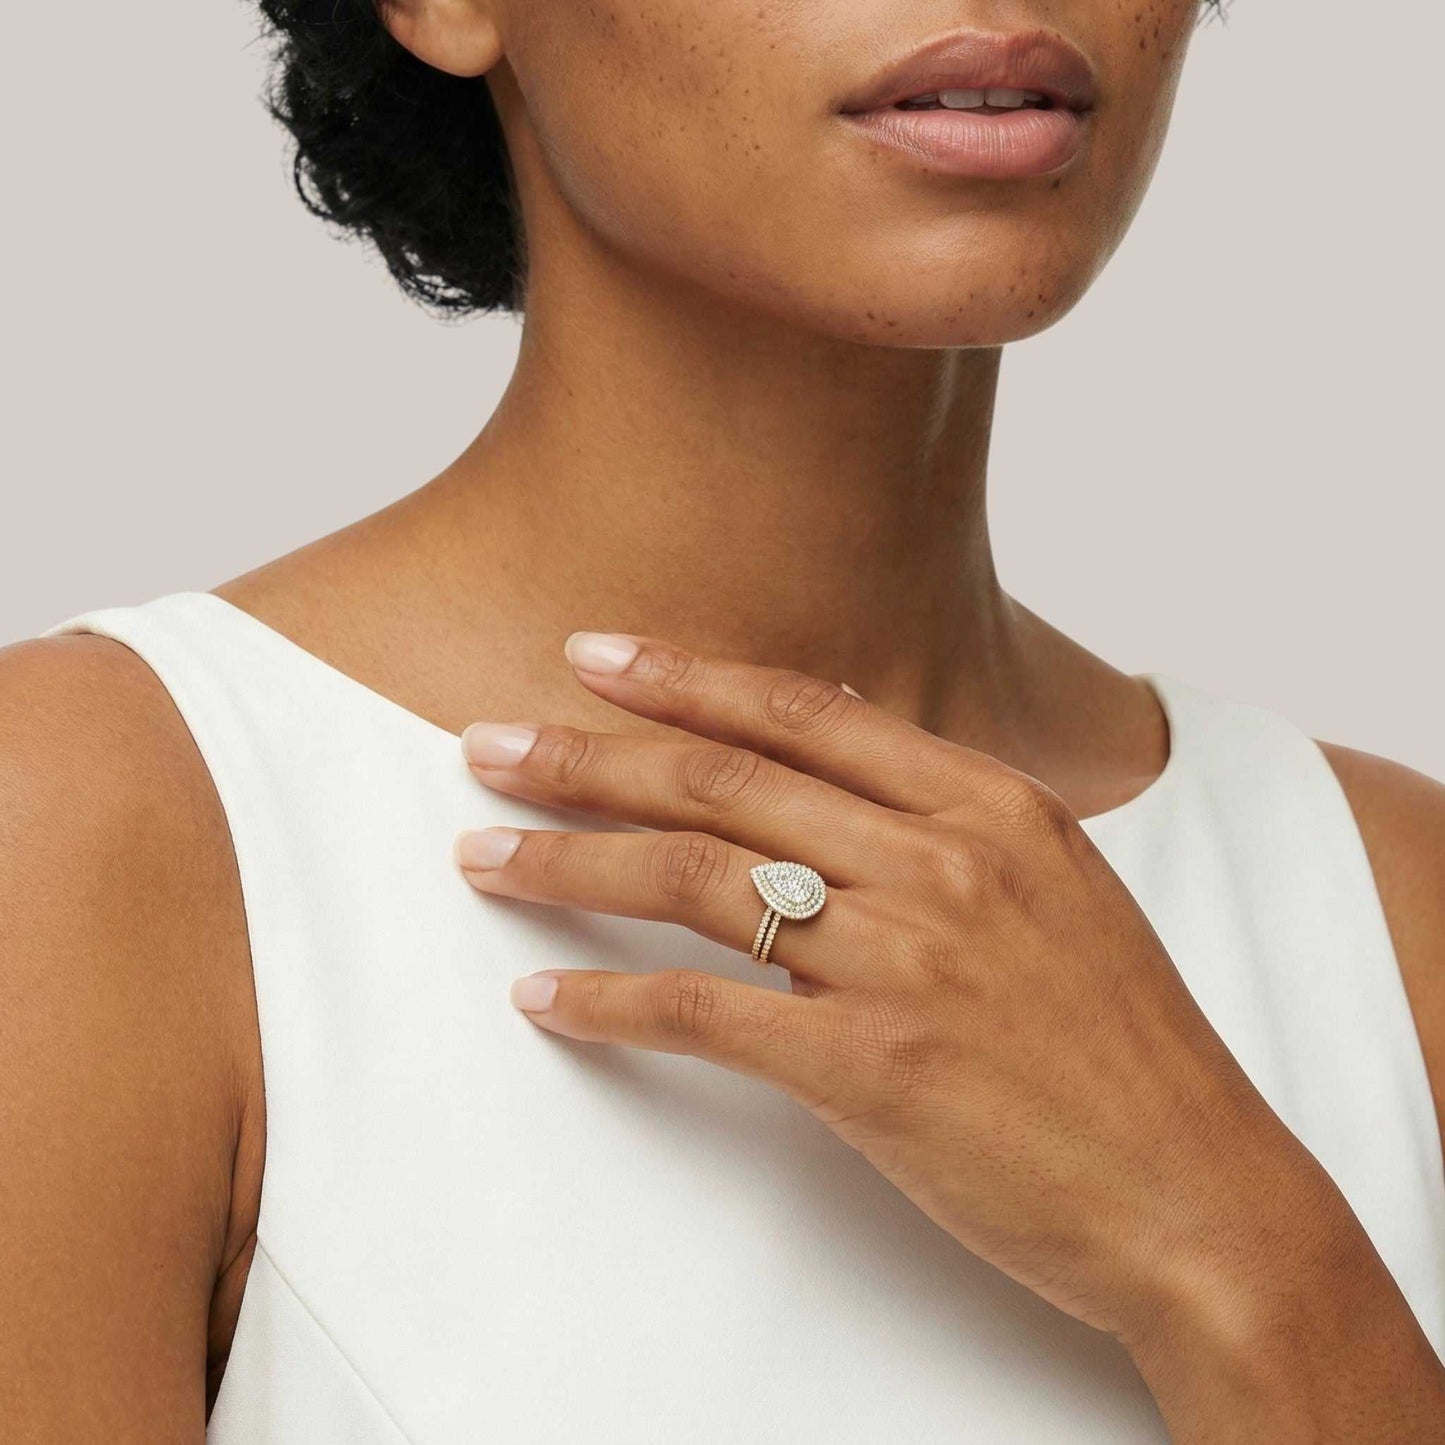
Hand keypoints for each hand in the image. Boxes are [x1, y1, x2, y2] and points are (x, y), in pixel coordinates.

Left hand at [453, 632, 1356, 1356]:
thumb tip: (843, 736)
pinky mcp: (870, 1066)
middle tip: (487, 745)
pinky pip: (702, 1014)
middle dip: (588, 756)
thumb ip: (946, 813)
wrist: (1201, 1192)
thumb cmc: (1125, 1044)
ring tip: (484, 855)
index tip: (592, 654)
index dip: (685, 676)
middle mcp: (940, 860)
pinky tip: (543, 999)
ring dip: (571, 864)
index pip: (800, 712)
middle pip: (721, 783)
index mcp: (988, 803)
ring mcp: (905, 958)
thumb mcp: (1055, 887)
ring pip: (694, 882)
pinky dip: (608, 1004)